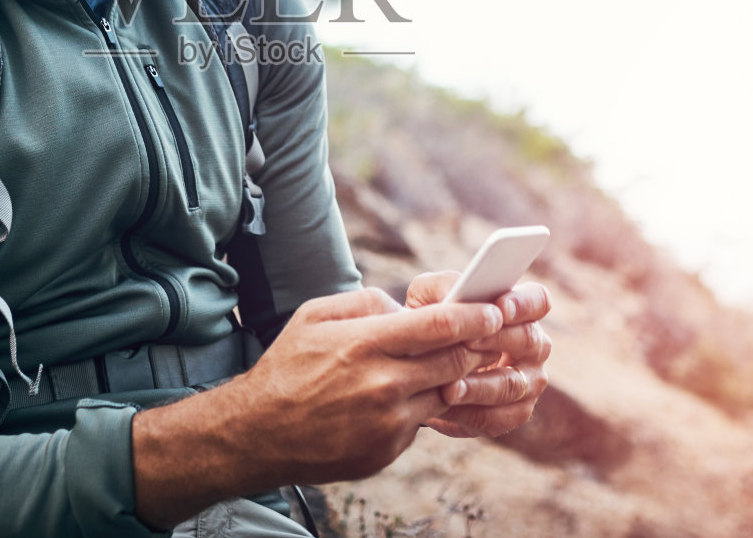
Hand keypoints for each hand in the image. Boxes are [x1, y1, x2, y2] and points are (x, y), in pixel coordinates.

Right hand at [131, 287, 504, 525]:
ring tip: (443, 364)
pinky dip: (421, 405)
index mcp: (366, 343)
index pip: (441, 325)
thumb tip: (401, 305)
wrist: (259, 433)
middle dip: (476, 345)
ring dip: (451, 376)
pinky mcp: (388, 449)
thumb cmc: (287, 368)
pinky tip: (401, 396)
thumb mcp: (314, 316)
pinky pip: (422, 421)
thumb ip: (363, 303)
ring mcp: (388, 421)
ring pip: (445, 392)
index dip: (475, 316)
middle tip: (487, 334)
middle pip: (455, 359)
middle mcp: (383, 383)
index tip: (493, 309)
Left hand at [405, 271, 551, 437]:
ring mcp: (528, 382)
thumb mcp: (427, 297)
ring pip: (512, 385)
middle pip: (529, 341)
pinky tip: (445, 408)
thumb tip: (456, 292)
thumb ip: (443, 287)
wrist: (413, 367)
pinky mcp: (513, 414)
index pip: (538, 301)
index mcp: (520, 311)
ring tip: (449, 388)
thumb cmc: (428, 322)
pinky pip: (499, 418)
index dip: (524, 304)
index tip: (499, 308)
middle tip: (466, 343)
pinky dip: (470, 414)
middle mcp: (533, 346)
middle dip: (497, 342)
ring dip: (479, 387)